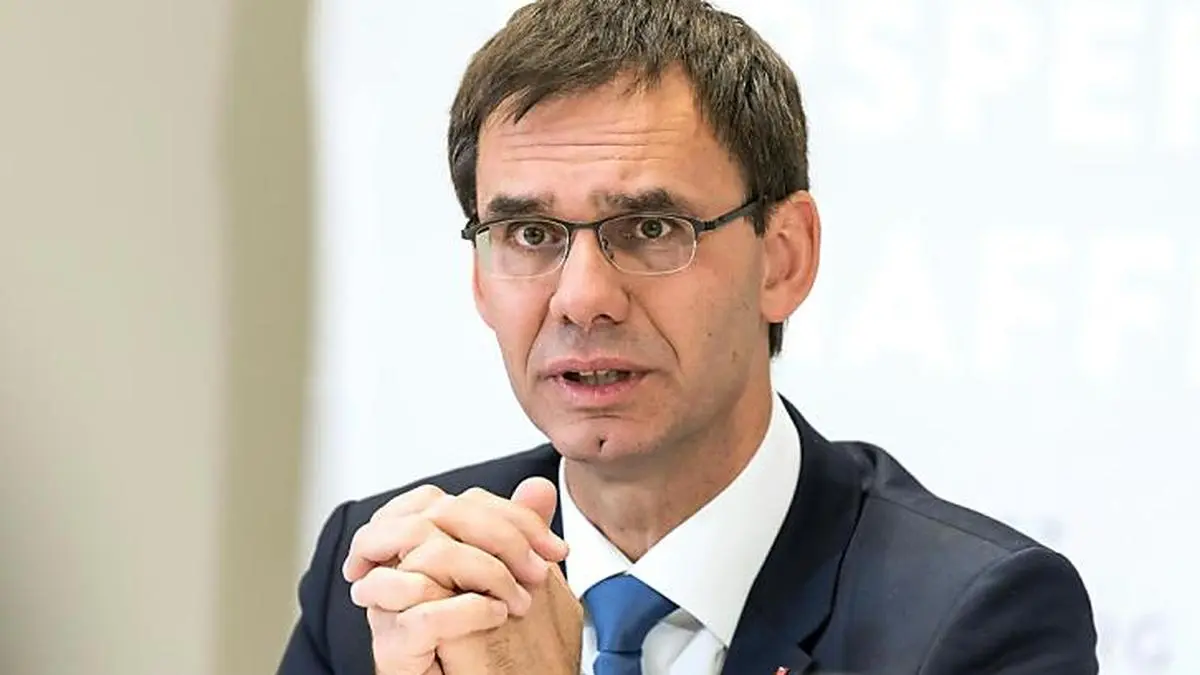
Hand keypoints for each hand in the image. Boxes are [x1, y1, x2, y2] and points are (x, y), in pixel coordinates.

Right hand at [345, 478, 568, 674]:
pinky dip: (468, 611)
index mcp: (420, 546)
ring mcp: (388, 604)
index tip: (553, 546)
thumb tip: (538, 487)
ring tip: (519, 600)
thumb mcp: (509, 578)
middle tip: (540, 571)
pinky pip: (425, 615)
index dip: (512, 515)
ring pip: (428, 555)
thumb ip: (516, 532)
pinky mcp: (392, 646)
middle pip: (437, 516)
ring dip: (487, 572)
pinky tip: (497, 616)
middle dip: (503, 537)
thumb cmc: (486, 642)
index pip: (456, 501)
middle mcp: (396, 567)